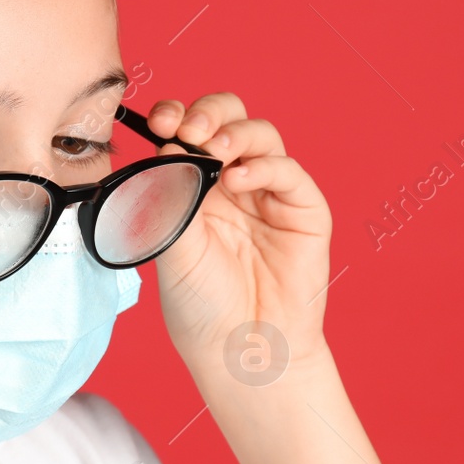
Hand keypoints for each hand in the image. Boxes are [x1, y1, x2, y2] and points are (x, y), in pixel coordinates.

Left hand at [147, 93, 332, 371]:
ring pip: (260, 135)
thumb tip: (167, 144)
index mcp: (195, 185)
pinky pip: (288, 171)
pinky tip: (238, 181)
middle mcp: (233, 182)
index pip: (188, 131)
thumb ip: (168, 194)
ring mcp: (269, 194)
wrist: (241, 351)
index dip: (176, 117)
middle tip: (189, 128)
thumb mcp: (170, 245)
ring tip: (213, 150)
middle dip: (208, 112)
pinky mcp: (304, 210)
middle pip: (228, 118)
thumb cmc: (201, 305)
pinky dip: (262, 166)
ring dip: (234, 133)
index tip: (159, 124)